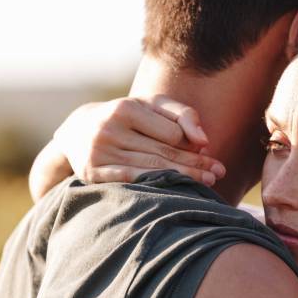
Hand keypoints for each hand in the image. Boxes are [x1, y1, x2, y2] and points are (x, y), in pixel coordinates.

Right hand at [53, 96, 224, 185]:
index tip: (207, 152)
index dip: (191, 144)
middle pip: (163, 154)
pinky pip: (131, 183)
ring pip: (150, 170)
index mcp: (126, 108)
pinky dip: (154, 188)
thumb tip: (203, 140)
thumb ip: (182, 114)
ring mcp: (98, 153)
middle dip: (194, 165)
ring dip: (182, 179)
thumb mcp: (153, 105)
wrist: (78, 129)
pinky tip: (175, 193)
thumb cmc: (128, 115)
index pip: (172, 133)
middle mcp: (109, 130)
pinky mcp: (92, 174)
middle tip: (219, 173)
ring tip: (208, 182)